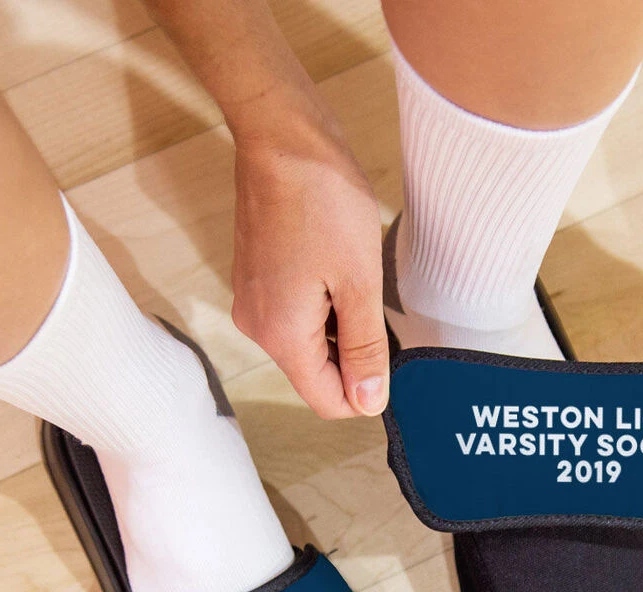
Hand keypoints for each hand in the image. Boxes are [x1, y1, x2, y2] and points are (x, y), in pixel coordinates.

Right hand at [230, 107, 386, 418]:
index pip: (326, 401)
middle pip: (316, 375)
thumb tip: (368, 402)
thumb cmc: (323, 200)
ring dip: (341, 328)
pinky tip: (338, 271)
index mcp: (281, 336)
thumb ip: (365, 350)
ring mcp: (253, 304)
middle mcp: (257, 328)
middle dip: (354, 355)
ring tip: (355, 280)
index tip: (390, 353)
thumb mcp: (360, 282)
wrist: (282, 138)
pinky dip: (324, 308)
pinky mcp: (256, 282)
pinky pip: (296, 318)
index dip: (365, 391)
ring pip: (308, 346)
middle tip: (376, 305)